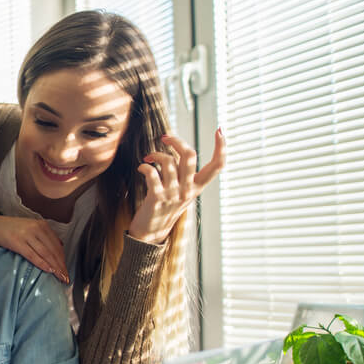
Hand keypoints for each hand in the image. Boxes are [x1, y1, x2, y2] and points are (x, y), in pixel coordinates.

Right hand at [0, 215, 68, 283]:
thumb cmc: (12, 228)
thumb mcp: (31, 227)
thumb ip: (44, 236)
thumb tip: (60, 246)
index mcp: (42, 225)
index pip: (57, 245)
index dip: (63, 259)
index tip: (67, 271)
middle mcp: (37, 228)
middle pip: (53, 250)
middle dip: (61, 266)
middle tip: (66, 278)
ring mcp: (27, 235)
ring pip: (46, 253)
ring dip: (55, 267)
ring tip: (60, 277)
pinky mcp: (17, 242)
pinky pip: (32, 255)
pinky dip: (42, 263)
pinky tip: (48, 270)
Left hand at [128, 129, 225, 244]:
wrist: (150, 232)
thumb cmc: (164, 207)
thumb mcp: (182, 192)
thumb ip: (184, 174)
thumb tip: (180, 149)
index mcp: (197, 187)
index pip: (217, 166)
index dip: (221, 148)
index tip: (219, 131)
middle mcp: (187, 190)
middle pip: (190, 156)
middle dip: (176, 141)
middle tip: (165, 138)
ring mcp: (173, 194)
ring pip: (168, 162)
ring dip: (155, 154)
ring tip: (148, 158)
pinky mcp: (157, 198)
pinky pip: (152, 174)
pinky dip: (145, 166)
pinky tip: (142, 167)